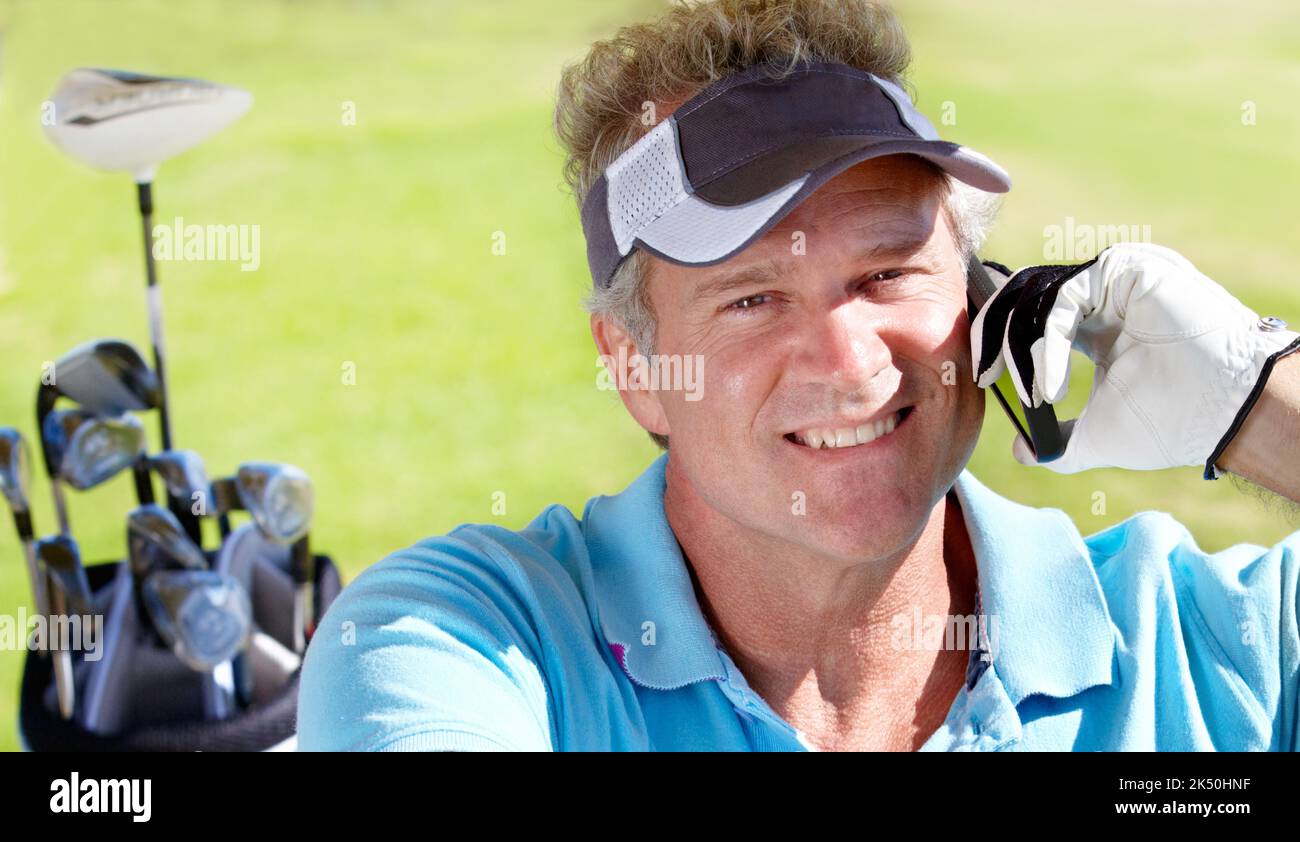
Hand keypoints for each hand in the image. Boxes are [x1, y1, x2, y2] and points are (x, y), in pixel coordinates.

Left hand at [969, 243, 1299, 475]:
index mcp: (1093, 326)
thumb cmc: (1170, 423)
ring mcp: (1113, 278)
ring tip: (1034, 395)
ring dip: (1023, 349)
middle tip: (984, 374)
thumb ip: (1057, 443)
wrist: (1223, 415)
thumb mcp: (1097, 436)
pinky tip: (1053, 386)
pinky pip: (1062, 299)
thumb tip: (1020, 452)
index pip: (1027, 316)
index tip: (981, 376)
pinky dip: (1047, 344)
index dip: (997, 340)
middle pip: (1022, 296)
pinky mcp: (1125, 268)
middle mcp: (1101, 295)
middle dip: (994, 335)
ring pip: (1037, 296)